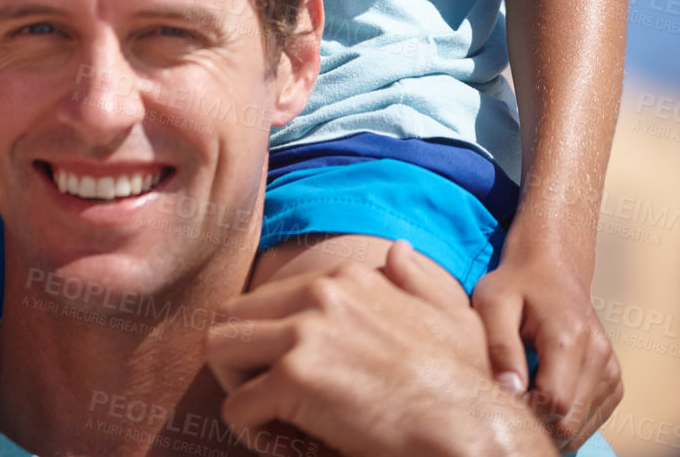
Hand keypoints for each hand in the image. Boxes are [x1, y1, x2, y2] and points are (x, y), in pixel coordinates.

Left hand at [208, 242, 554, 456]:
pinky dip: (252, 432)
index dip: (266, 339)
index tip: (283, 373)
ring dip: (235, 388)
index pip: (267, 296)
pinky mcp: (294, 379)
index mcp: (348, 278)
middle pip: (229, 316)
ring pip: (219, 351)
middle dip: (236, 359)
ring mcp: (303, 334)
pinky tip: (284, 445)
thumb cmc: (464, 384)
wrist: (470, 427)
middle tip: (260, 396)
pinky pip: (237, 408)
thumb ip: (417, 280)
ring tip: (265, 417)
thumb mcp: (449, 316)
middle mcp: (319, 294)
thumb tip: (398, 252)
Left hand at [472, 248, 621, 449]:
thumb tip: (510, 390)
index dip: (526, 412)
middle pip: (569, 420)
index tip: (504, 400)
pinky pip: (593, 417)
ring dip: (553, 421)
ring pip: (582, 424)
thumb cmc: (516, 282)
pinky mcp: (613, 376)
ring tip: (528, 394)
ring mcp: (610, 367)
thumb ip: (499, 345)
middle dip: (538, 421)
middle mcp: (598, 354)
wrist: (552, 264)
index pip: (554, 403)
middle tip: (513, 400)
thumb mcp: (492, 301)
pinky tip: (547, 394)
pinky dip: (570, 416)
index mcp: (569, 337)